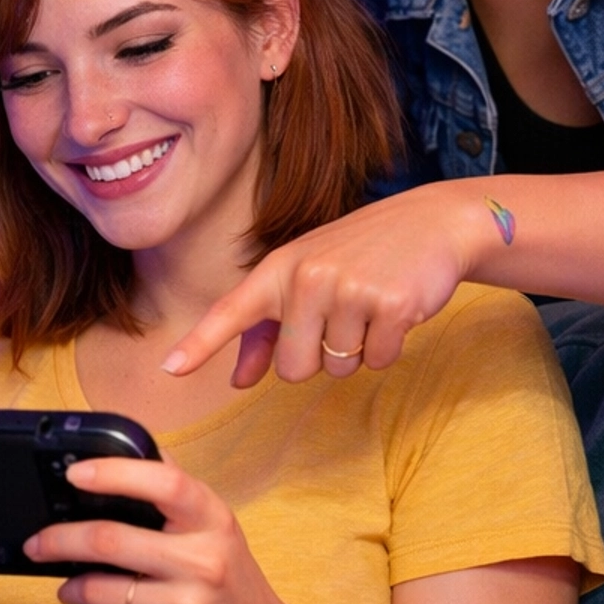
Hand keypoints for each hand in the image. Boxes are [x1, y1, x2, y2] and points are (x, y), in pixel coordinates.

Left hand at [24, 457, 295, 603]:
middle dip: (60, 540)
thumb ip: (176, 489)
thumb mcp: (217, 527)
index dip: (115, 473)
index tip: (76, 473)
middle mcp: (203, 561)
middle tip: (37, 542)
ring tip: (67, 582)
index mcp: (213, 520)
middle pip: (111, 540)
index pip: (165, 483)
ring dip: (71, 585)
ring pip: (100, 589)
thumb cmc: (230, 579)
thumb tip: (131, 446)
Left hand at [162, 185, 476, 386]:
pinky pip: (377, 361)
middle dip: (319, 356)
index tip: (171, 369)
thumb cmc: (362, 255)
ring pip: (337, 368)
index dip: (200, 345)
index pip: (232, 311)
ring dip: (357, 350)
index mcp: (280, 269)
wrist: (432, 223)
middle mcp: (307, 277)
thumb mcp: (308, 277)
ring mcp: (347, 290)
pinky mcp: (389, 305)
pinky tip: (396, 310)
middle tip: (343, 315)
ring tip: (371, 306)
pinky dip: (388, 347)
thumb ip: (269, 330)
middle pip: (293, 368)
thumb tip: (237, 380)